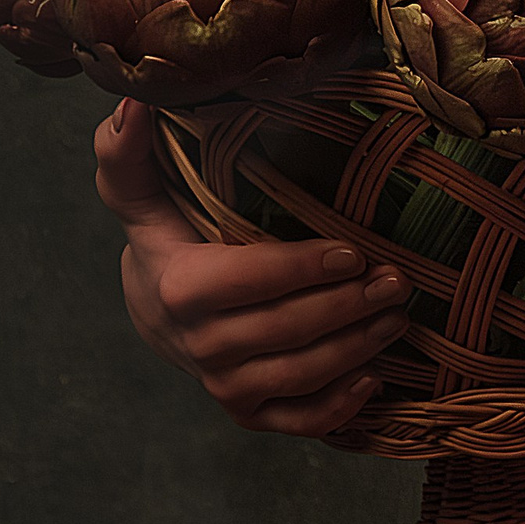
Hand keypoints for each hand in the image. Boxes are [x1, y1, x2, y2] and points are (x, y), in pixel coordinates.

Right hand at [92, 97, 409, 434]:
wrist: (157, 310)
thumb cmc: (165, 236)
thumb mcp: (139, 192)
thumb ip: (126, 150)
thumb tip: (133, 102)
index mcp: (180, 288)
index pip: (250, 281)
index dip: (303, 269)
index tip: (353, 251)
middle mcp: (200, 346)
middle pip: (287, 331)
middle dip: (348, 307)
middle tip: (398, 279)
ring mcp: (224, 386)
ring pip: (300, 376)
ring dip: (357, 349)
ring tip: (397, 315)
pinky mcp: (248, 413)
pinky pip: (298, 421)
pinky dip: (338, 408)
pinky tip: (374, 377)